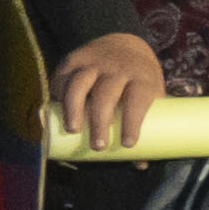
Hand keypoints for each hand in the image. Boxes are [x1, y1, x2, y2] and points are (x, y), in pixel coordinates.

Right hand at [51, 30, 163, 149]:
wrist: (124, 44)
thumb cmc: (140, 80)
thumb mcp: (151, 96)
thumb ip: (147, 126)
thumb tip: (140, 165)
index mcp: (142, 77)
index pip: (138, 99)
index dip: (132, 121)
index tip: (128, 144)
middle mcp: (117, 68)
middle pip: (107, 95)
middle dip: (100, 122)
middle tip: (98, 146)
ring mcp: (94, 62)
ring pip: (80, 84)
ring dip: (74, 108)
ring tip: (73, 130)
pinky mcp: (73, 59)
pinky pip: (62, 77)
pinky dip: (58, 95)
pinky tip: (57, 110)